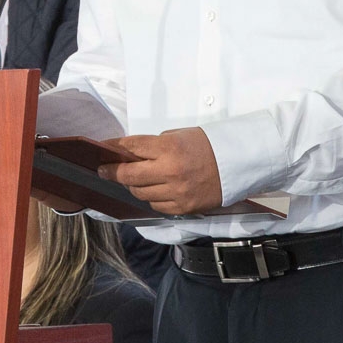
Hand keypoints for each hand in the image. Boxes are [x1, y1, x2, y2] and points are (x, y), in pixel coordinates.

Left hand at [101, 127, 223, 215]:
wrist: (238, 163)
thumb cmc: (208, 145)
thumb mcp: (179, 135)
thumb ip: (155, 145)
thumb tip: (132, 154)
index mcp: (169, 148)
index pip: (131, 148)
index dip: (113, 148)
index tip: (103, 150)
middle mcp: (169, 171)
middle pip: (128, 175)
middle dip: (112, 172)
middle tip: (104, 170)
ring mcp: (176, 192)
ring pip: (139, 192)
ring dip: (133, 185)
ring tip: (133, 179)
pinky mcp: (182, 207)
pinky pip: (155, 204)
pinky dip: (150, 197)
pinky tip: (153, 189)